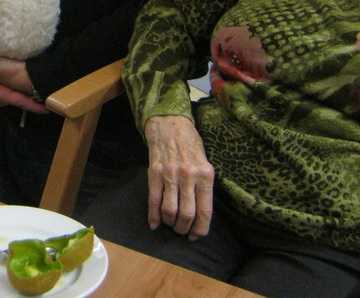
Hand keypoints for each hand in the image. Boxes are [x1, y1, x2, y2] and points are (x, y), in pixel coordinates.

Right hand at [0, 48, 47, 113]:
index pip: (17, 100)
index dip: (32, 105)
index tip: (46, 108)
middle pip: (20, 100)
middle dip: (35, 101)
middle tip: (52, 98)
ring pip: (17, 97)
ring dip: (29, 97)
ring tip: (45, 93)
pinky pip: (12, 94)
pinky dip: (21, 93)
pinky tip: (28, 88)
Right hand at [144, 115, 214, 239]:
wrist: (169, 123)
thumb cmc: (190, 143)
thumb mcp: (205, 162)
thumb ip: (203, 185)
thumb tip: (200, 212)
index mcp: (205, 175)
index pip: (205, 211)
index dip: (200, 229)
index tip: (195, 236)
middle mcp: (189, 176)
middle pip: (187, 214)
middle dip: (183, 228)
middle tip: (181, 231)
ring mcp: (170, 174)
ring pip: (170, 210)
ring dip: (170, 223)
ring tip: (170, 224)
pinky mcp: (154, 172)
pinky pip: (154, 199)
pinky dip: (153, 215)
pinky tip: (154, 223)